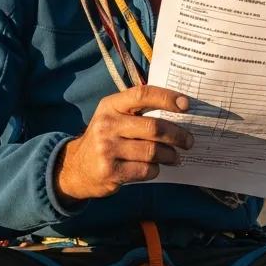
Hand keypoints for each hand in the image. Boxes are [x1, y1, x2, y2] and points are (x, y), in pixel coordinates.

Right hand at [54, 85, 193, 202]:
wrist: (76, 168)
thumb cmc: (105, 139)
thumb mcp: (113, 117)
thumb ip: (138, 111)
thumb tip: (178, 111)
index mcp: (110, 105)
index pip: (142, 94)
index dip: (167, 98)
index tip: (186, 104)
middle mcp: (107, 124)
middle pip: (154, 127)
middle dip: (178, 135)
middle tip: (188, 141)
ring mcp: (107, 148)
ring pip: (153, 151)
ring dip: (170, 155)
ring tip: (175, 157)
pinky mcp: (110, 171)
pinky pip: (145, 170)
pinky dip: (155, 170)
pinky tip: (154, 168)